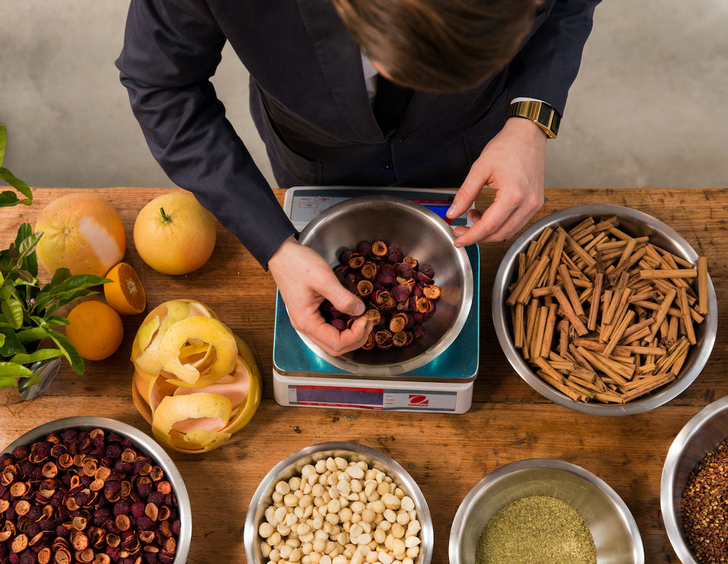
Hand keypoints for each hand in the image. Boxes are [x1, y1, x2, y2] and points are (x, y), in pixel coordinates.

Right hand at [268, 236, 371, 355]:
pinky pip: (328, 329)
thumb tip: (360, 311)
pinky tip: (352, 315)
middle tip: (368, 321)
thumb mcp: (323, 278)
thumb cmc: (298, 264)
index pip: (336, 343)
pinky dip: (343, 327)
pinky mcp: (310, 314)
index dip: (356, 335)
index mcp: (306, 322)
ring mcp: (307, 321)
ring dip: (350, 335)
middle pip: (334, 348)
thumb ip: (342, 297)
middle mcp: (305, 326)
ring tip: (363, 319)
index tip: (366, 318)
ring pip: (331, 341)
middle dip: (355, 339)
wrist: (282, 253)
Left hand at [446, 117, 546, 245]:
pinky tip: (488, 214)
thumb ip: (465, 194)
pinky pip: (517, 223)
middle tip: (461, 230)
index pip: (488, 226)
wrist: (528, 135)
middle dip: (478, 236)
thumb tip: (453, 213)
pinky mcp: (536, 203)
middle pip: (499, 234)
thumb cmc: (507, 147)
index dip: (471, 236)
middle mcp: (527, 204)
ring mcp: (534, 204)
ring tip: (473, 215)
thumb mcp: (479, 169)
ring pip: (509, 232)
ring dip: (489, 230)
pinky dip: (500, 224)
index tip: (458, 240)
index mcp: (513, 195)